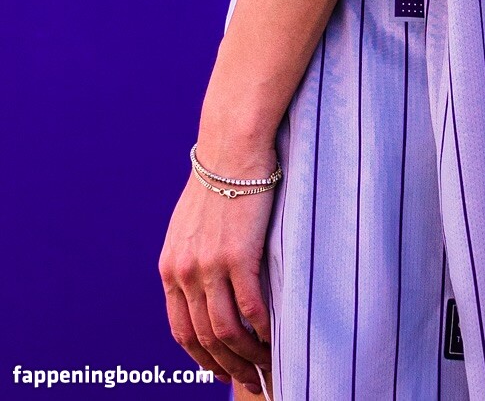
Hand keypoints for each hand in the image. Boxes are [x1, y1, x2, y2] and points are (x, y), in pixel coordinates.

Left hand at [159, 164, 274, 392]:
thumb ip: (194, 255)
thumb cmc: (220, 177)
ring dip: (247, 355)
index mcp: (171, 267)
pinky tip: (275, 336)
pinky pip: (250, 308)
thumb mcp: (191, 223)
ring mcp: (209, 266)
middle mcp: (184, 272)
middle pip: (204, 338)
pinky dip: (262, 330)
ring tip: (267, 364)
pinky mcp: (238, 255)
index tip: (220, 370)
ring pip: (226, 330)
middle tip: (251, 379)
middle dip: (227, 366)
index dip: (202, 358)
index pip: (181, 330)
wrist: (233, 145)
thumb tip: (205, 282)